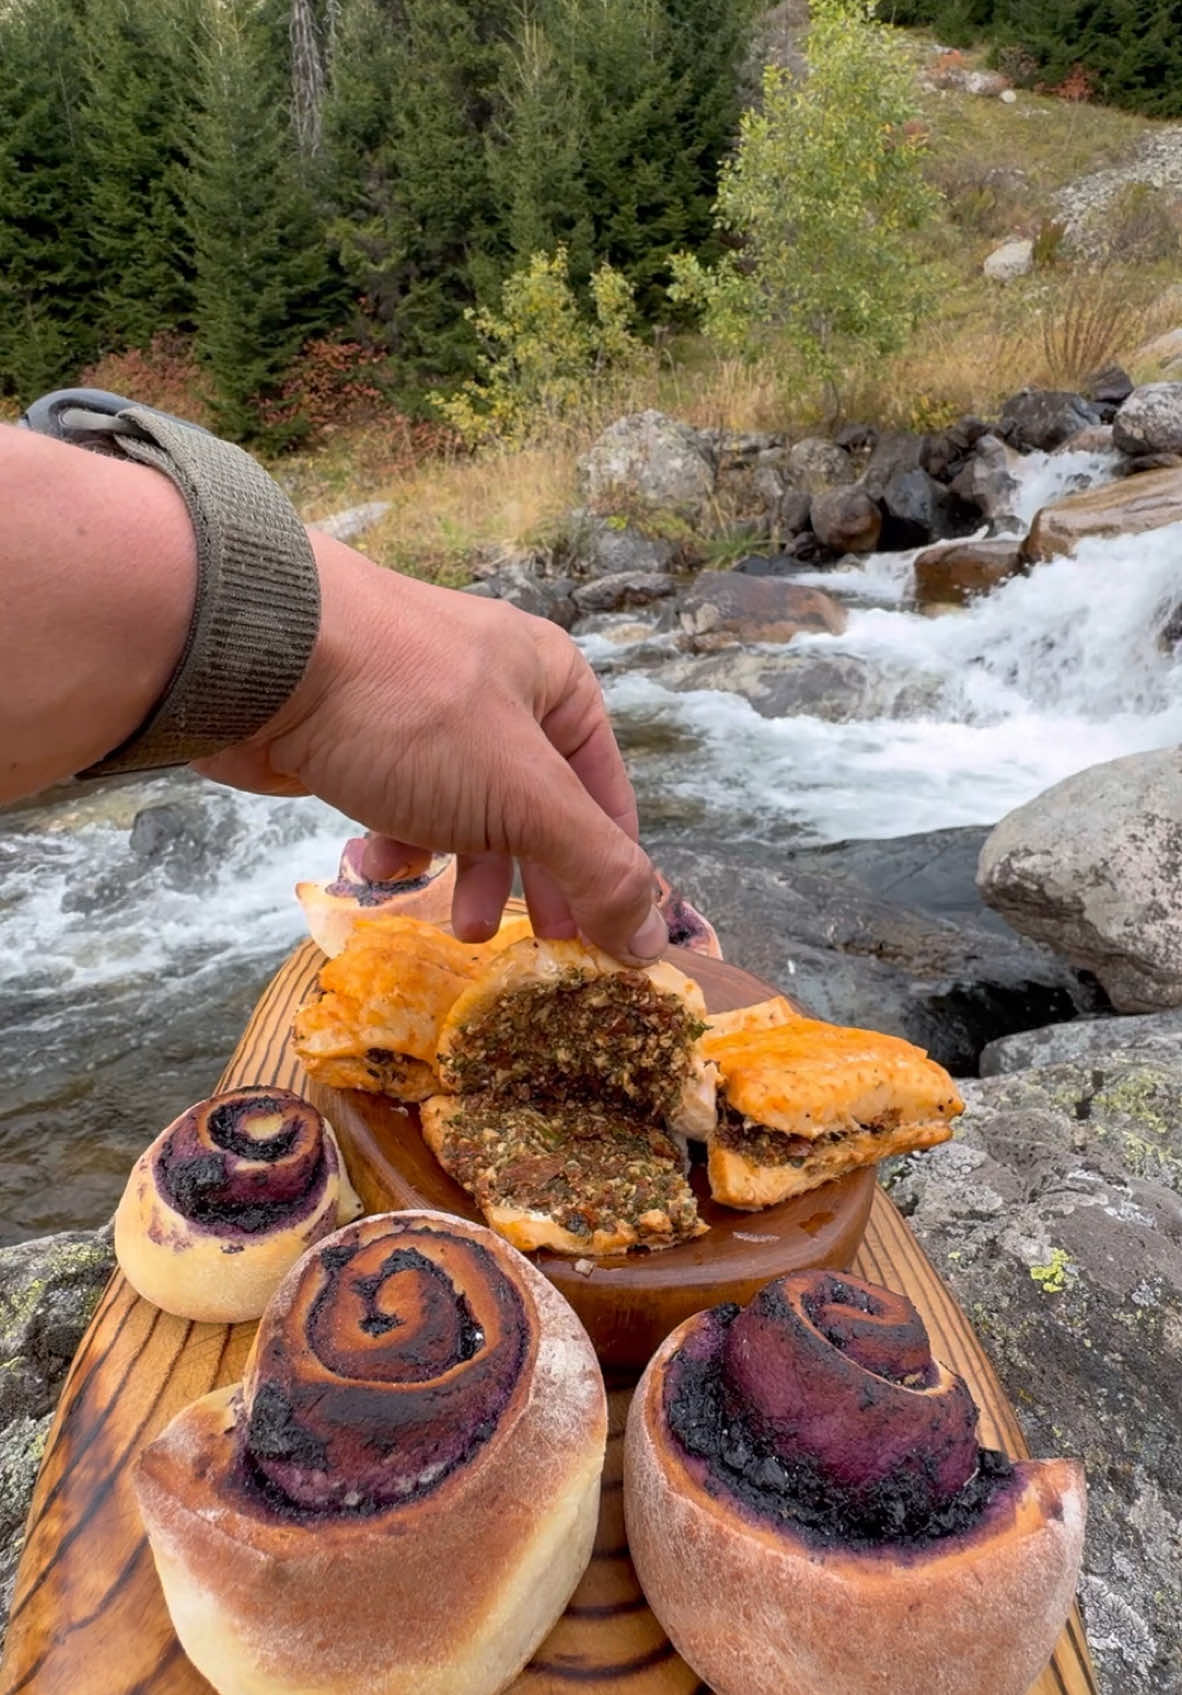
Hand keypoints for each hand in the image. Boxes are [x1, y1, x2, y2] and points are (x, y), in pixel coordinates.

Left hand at [197, 533, 666, 962]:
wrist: (261, 656)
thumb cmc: (410, 711)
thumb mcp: (522, 796)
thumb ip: (592, 869)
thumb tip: (651, 940)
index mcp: (554, 683)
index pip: (606, 793)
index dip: (610, 870)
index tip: (606, 943)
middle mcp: (496, 691)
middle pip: (537, 807)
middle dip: (537, 880)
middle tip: (543, 946)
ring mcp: (423, 711)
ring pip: (466, 809)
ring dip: (467, 870)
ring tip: (461, 928)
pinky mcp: (360, 733)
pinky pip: (399, 799)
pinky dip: (398, 840)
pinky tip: (381, 866)